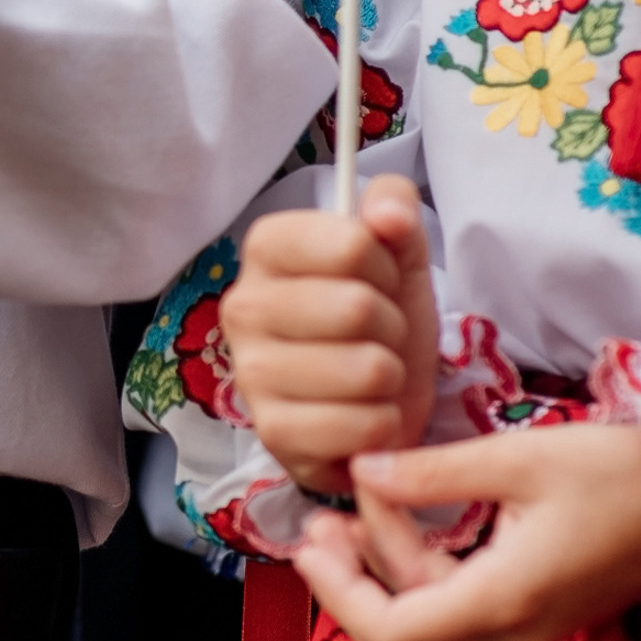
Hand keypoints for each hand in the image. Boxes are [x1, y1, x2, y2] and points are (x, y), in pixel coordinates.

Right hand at [223, 175, 439, 494]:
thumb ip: (394, 208)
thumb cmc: (379, 320)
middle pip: (357, 308)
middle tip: (377, 337)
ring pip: (366, 369)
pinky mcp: (273, 433)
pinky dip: (381, 427)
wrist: (376, 400)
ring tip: (370, 379)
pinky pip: (360, 426)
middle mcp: (242, 305)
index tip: (377, 281)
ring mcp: (251, 373)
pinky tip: (361, 418)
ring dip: (389, 380)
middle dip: (391, 328)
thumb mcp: (397, 255)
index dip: (385, 266)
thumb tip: (388, 214)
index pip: (351, 242)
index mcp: (266, 248)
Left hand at [293, 425, 640, 640]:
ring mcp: (527, 629)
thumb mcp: (516, 457)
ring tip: (348, 508)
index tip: (307, 539)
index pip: (393, 636)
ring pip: (427, 619)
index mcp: (504, 603)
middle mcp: (512, 633)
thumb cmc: (617, 472)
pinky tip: (398, 515)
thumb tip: (360, 472)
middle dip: (349, 582)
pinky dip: (416, 567)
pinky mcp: (536, 610)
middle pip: (403, 639)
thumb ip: (431, 471)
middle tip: (318, 520)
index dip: (336, 595)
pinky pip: (455, 605)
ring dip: (380, 569)